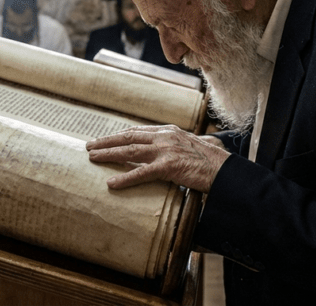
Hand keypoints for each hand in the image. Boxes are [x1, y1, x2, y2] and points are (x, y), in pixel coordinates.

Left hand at [86, 125, 229, 192]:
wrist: (225, 168)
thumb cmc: (210, 162)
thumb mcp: (189, 147)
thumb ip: (174, 148)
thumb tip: (163, 156)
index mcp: (169, 131)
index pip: (138, 131)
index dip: (120, 136)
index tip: (106, 139)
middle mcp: (165, 137)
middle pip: (129, 137)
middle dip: (107, 141)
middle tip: (90, 146)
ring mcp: (166, 150)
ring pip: (130, 151)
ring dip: (109, 153)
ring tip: (93, 158)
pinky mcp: (169, 166)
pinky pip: (142, 173)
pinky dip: (125, 178)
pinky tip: (112, 182)